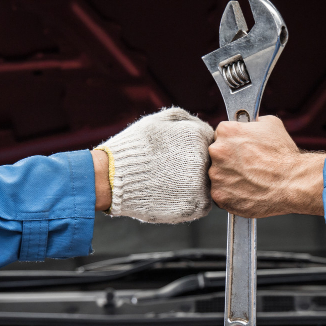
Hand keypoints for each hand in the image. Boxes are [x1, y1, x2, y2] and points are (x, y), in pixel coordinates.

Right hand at [95, 107, 215, 222]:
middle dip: (196, 166)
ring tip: (170, 182)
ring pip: (209, 184)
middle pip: (211, 163)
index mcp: (198, 136)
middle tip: (174, 170)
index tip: (181, 154)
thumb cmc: (134, 148)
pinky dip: (191, 201)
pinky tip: (171, 194)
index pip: (210, 142)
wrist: (114, 178)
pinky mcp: (196, 206)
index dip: (195, 149)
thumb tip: (204, 126)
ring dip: (195, 184)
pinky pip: (203, 203)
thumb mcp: (159, 120)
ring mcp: (201, 184)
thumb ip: (187, 119)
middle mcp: (204, 160)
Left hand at [208, 115, 325, 218]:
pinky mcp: (220, 196)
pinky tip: (246, 191)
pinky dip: (231, 194)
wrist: (292, 183)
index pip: (221, 134)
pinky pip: (221, 194)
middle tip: (247, 165)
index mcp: (226, 131)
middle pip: (217, 155)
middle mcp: (217, 152)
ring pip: (218, 175)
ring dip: (229, 177)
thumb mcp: (271, 124)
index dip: (233, 141)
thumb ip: (252, 122)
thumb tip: (250, 124)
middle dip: (229, 159)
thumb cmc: (284, 156)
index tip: (240, 148)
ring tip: (249, 179)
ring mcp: (217, 175)